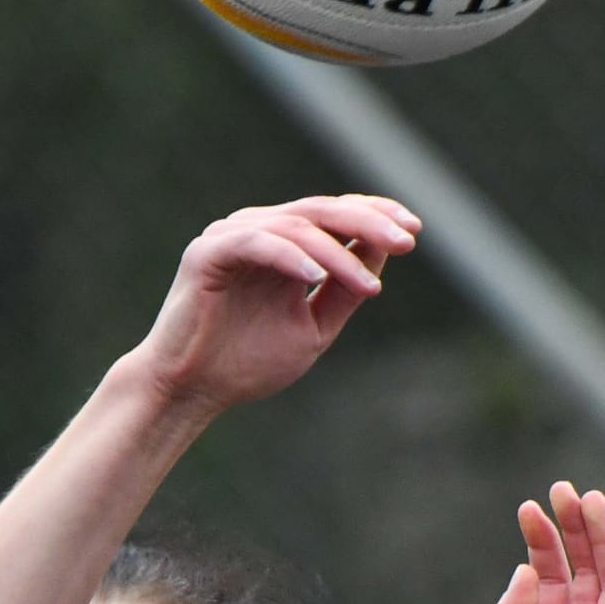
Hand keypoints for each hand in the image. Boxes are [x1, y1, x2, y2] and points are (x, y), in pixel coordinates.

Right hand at [132, 195, 418, 418]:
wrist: (190, 392)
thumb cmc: (245, 364)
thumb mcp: (312, 328)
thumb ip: (343, 293)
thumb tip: (382, 256)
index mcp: (283, 245)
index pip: (334, 216)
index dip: (375, 216)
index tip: (414, 232)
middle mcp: (259, 230)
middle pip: (320, 211)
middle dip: (368, 224)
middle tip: (406, 241)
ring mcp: (231, 236)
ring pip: (295, 227)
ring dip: (336, 253)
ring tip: (368, 283)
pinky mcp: (208, 253)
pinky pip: (258, 243)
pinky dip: (290, 257)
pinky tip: (316, 277)